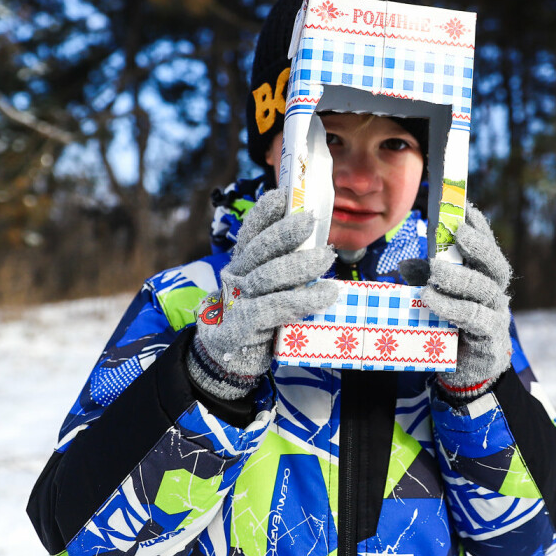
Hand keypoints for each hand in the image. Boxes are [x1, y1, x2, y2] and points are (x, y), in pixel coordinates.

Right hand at [188, 188, 337, 399]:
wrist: (228, 360)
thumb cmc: (256, 319)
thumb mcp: (266, 289)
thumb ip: (282, 268)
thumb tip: (318, 246)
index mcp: (240, 263)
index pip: (250, 233)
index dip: (265, 213)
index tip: (283, 195)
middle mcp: (235, 277)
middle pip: (259, 250)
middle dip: (285, 232)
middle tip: (311, 220)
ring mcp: (237, 301)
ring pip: (268, 277)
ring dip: (299, 265)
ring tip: (326, 258)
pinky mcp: (244, 325)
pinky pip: (276, 307)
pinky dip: (304, 300)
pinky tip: (327, 294)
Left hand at [402, 203, 512, 401]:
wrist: (465, 373)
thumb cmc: (451, 328)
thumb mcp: (438, 298)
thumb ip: (428, 280)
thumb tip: (405, 265)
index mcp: (486, 279)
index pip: (488, 248)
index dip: (480, 227)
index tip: (465, 209)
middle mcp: (496, 294)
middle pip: (495, 265)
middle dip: (478, 246)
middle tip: (458, 232)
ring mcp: (496, 316)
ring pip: (483, 290)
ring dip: (457, 277)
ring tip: (433, 269)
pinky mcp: (489, 339)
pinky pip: (474, 318)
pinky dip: (451, 307)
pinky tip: (431, 300)